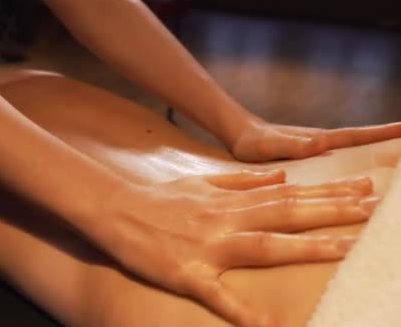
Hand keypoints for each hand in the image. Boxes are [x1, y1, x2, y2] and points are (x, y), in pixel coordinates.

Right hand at [96, 169, 376, 325]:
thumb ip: (243, 182)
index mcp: (229, 201)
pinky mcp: (186, 273)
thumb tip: (281, 176)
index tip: (360, 190)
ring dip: (304, 247)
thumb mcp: (202, 182)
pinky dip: (243, 311)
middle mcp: (225, 220)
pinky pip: (218, 295)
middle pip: (284, 215)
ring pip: (263, 246)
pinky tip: (271, 326)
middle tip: (371, 210)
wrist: (115, 208)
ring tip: (345, 247)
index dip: (325, 193)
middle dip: (330, 212)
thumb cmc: (159, 198)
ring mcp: (207, 246)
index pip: (286, 194)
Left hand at [230, 119, 400, 161]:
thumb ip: (290, 144)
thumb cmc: (252, 142)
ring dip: (376, 158)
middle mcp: (323, 146)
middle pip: (364, 144)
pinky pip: (339, 166)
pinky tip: (360, 182)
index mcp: (319, 141)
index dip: (385, 134)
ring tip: (399, 171)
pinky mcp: (309, 163)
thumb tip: (318, 142)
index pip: (358, 137)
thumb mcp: (268, 145)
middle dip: (391, 144)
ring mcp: (318, 153)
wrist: (239, 138)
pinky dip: (354, 169)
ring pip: (354, 156)